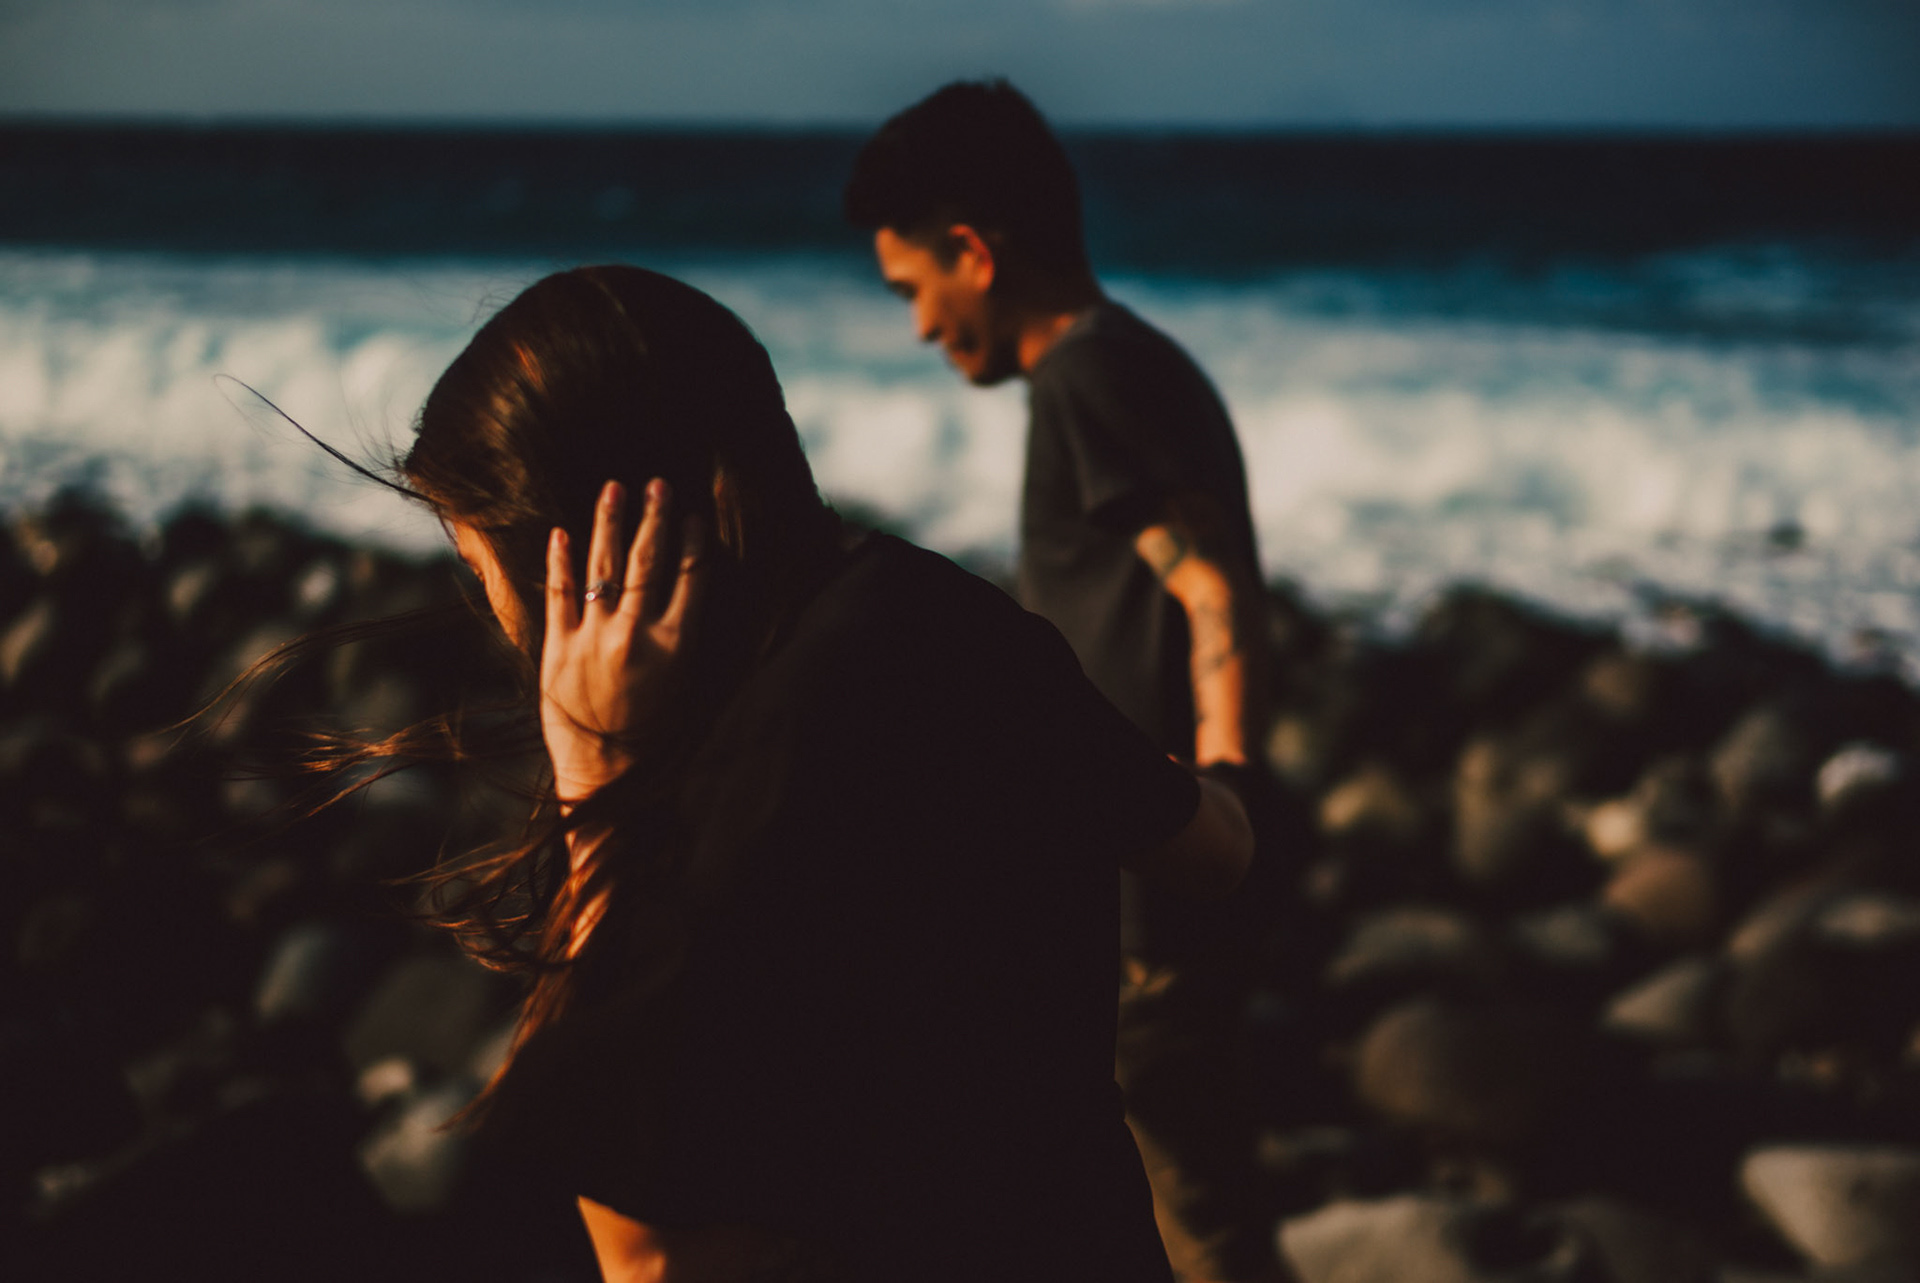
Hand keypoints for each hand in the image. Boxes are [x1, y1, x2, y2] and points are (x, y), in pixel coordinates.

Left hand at [541, 478, 706, 805]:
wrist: (606, 779)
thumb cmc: (656, 740)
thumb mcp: (687, 688)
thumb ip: (686, 639)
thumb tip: (690, 593)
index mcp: (676, 647)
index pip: (690, 578)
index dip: (693, 542)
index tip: (693, 515)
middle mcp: (636, 636)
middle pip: (649, 563)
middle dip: (654, 518)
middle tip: (658, 484)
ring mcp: (594, 640)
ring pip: (605, 569)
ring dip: (610, 525)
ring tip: (614, 488)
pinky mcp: (558, 650)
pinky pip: (559, 596)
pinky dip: (560, 563)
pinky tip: (561, 532)